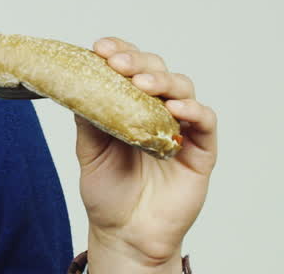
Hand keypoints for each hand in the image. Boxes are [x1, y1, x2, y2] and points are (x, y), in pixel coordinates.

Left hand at [74, 37, 217, 268]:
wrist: (125, 234)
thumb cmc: (107, 192)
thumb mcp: (89, 150)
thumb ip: (89, 118)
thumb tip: (78, 84)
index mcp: (129, 104)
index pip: (129, 67)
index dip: (119, 52)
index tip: (100, 48)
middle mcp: (157, 109)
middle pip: (156, 69)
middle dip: (137, 61)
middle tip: (117, 64)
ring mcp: (181, 127)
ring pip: (182, 88)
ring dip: (163, 81)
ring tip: (142, 84)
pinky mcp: (202, 150)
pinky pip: (205, 121)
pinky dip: (193, 110)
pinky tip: (174, 108)